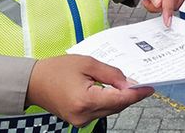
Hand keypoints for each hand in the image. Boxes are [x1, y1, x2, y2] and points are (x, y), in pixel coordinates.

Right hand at [26, 54, 153, 126]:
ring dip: (120, 98)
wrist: (34, 82)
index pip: (120, 99)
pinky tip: (114, 91)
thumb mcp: (88, 63)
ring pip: (110, 110)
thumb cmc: (56, 69)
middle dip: (130, 95)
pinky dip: (109, 101)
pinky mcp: (79, 120)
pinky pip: (101, 111)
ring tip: (130, 84)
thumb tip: (129, 83)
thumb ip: (111, 74)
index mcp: (85, 100)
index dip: (137, 93)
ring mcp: (81, 120)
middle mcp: (84, 115)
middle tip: (143, 83)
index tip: (150, 87)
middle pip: (117, 106)